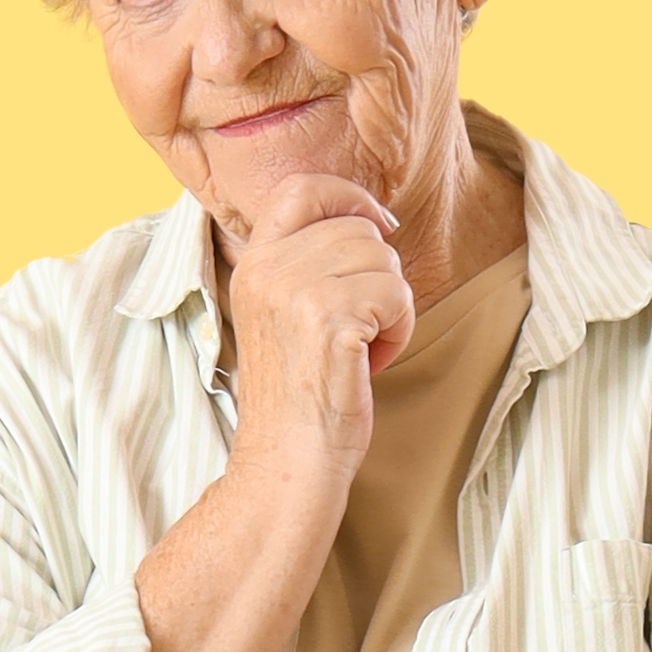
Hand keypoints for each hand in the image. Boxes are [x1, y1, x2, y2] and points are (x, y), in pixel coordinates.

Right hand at [219, 167, 415, 502]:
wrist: (287, 462)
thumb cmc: (297, 397)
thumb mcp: (283, 314)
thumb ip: (304, 265)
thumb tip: (367, 221)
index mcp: (252, 264)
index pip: (301, 189)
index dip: (348, 195)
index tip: (378, 225)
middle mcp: (267, 270)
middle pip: (358, 230)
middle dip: (378, 276)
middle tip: (361, 328)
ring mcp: (296, 292)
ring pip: (383, 260)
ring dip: (391, 306)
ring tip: (362, 348)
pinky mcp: (329, 320)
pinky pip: (396, 295)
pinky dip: (399, 331)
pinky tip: (370, 363)